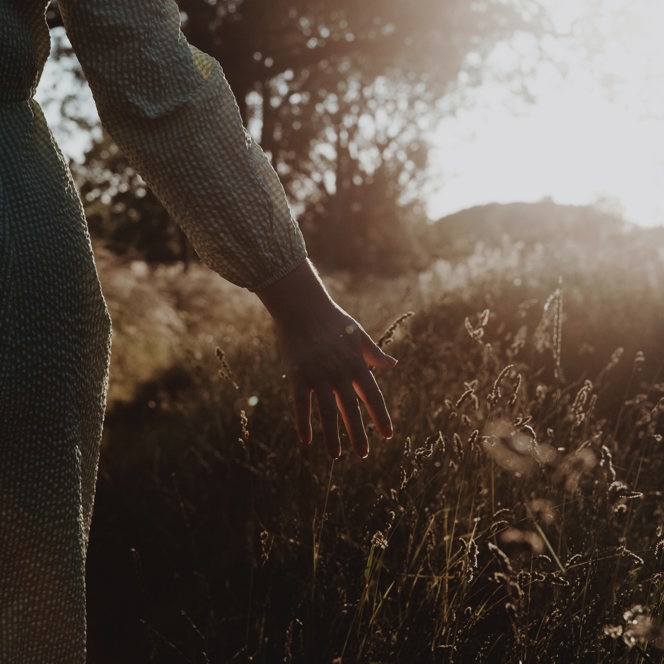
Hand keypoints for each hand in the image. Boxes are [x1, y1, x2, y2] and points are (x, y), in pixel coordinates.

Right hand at [257, 260, 396, 457]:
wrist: (303, 306)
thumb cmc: (333, 319)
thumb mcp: (359, 335)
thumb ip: (375, 354)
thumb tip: (393, 364)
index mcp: (357, 364)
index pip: (373, 396)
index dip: (380, 417)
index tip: (387, 435)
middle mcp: (340, 372)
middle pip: (351, 409)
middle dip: (358, 434)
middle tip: (363, 454)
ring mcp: (318, 375)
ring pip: (327, 412)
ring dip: (332, 435)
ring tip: (336, 455)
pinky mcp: (298, 375)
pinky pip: (301, 404)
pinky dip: (304, 423)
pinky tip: (306, 441)